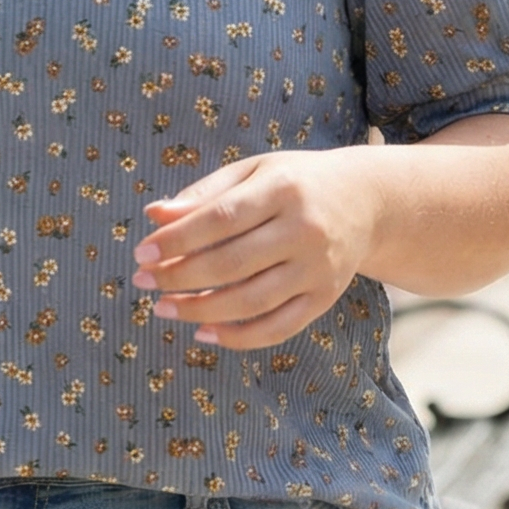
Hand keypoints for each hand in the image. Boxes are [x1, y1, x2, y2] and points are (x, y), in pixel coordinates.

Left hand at [132, 150, 380, 349]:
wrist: (366, 201)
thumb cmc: (295, 183)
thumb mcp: (253, 172)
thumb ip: (204, 194)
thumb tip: (153, 216)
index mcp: (282, 189)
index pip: (220, 218)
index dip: (177, 239)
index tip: (142, 252)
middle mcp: (304, 230)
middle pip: (231, 263)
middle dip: (179, 277)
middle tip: (143, 282)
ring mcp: (317, 268)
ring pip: (251, 301)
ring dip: (200, 310)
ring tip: (164, 308)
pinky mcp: (325, 298)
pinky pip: (278, 328)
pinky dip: (238, 337)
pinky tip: (204, 332)